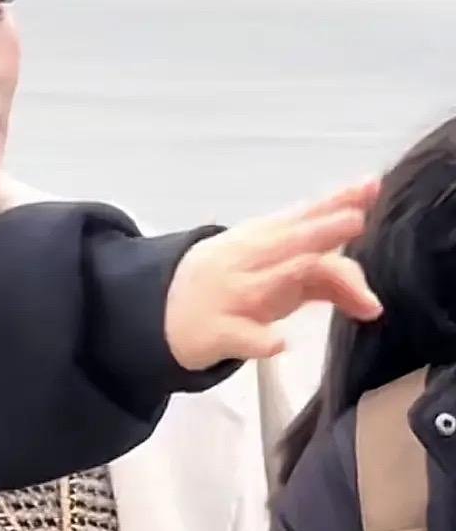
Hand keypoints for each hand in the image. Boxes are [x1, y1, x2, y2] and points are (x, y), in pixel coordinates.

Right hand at [165, 182, 381, 369]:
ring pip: (266, 283)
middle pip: (287, 244)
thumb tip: (371, 302)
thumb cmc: (227, 289)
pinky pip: (239, 336)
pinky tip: (277, 343)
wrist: (159, 314)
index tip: (368, 188)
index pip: (302, 217)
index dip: (335, 203)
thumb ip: (322, 280)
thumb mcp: (272, 275)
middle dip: (320, 230)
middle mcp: (245, 262)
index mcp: (259, 240)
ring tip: (320, 263)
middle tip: (354, 219)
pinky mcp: (216, 333)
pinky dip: (258, 340)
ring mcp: (229, 296)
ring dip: (294, 272)